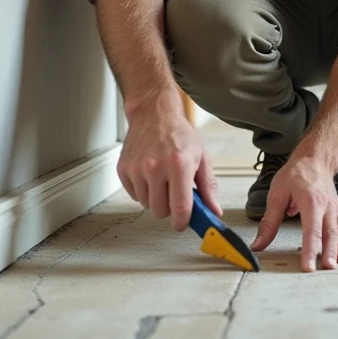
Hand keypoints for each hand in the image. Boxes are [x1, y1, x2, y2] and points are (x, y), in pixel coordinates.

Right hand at [117, 97, 222, 230]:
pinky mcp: (123, 169)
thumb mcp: (202, 157)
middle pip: (160, 211)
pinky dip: (143, 191)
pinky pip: (134, 195)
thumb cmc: (179, 135)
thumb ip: (208, 187)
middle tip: (175, 192)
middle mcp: (155, 167)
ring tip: (162, 179)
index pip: (179, 208)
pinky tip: (150, 175)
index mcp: (179, 164)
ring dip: (156, 198)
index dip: (182, 222)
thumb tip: (213, 211)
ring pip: (146, 205)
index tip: (183, 224)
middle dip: (169, 207)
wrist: (154, 115)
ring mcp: (137, 168)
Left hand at [252, 155, 337, 271]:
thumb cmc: (296, 174)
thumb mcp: (277, 194)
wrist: (315, 158)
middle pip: (329, 233)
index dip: (310, 250)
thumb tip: (258, 244)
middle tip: (326, 269)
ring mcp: (334, 208)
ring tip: (337, 264)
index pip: (311, 230)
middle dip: (328, 252)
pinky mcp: (337, 210)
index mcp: (311, 201)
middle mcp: (326, 206)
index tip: (308, 266)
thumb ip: (269, 222)